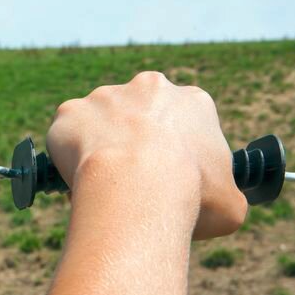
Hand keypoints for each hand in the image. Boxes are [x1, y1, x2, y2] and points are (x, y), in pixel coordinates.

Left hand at [46, 71, 246, 239]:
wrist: (139, 186)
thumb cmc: (190, 195)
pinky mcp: (71, 112)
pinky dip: (65, 159)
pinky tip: (74, 182)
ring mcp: (106, 96)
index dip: (172, 154)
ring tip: (99, 188)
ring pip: (98, 127)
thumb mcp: (230, 205)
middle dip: (132, 146)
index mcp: (193, 102)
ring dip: (97, 152)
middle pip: (136, 118)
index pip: (181, 124)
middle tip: (128, 183)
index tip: (164, 179)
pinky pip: (64, 138)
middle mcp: (148, 88)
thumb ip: (226, 198)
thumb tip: (223, 206)